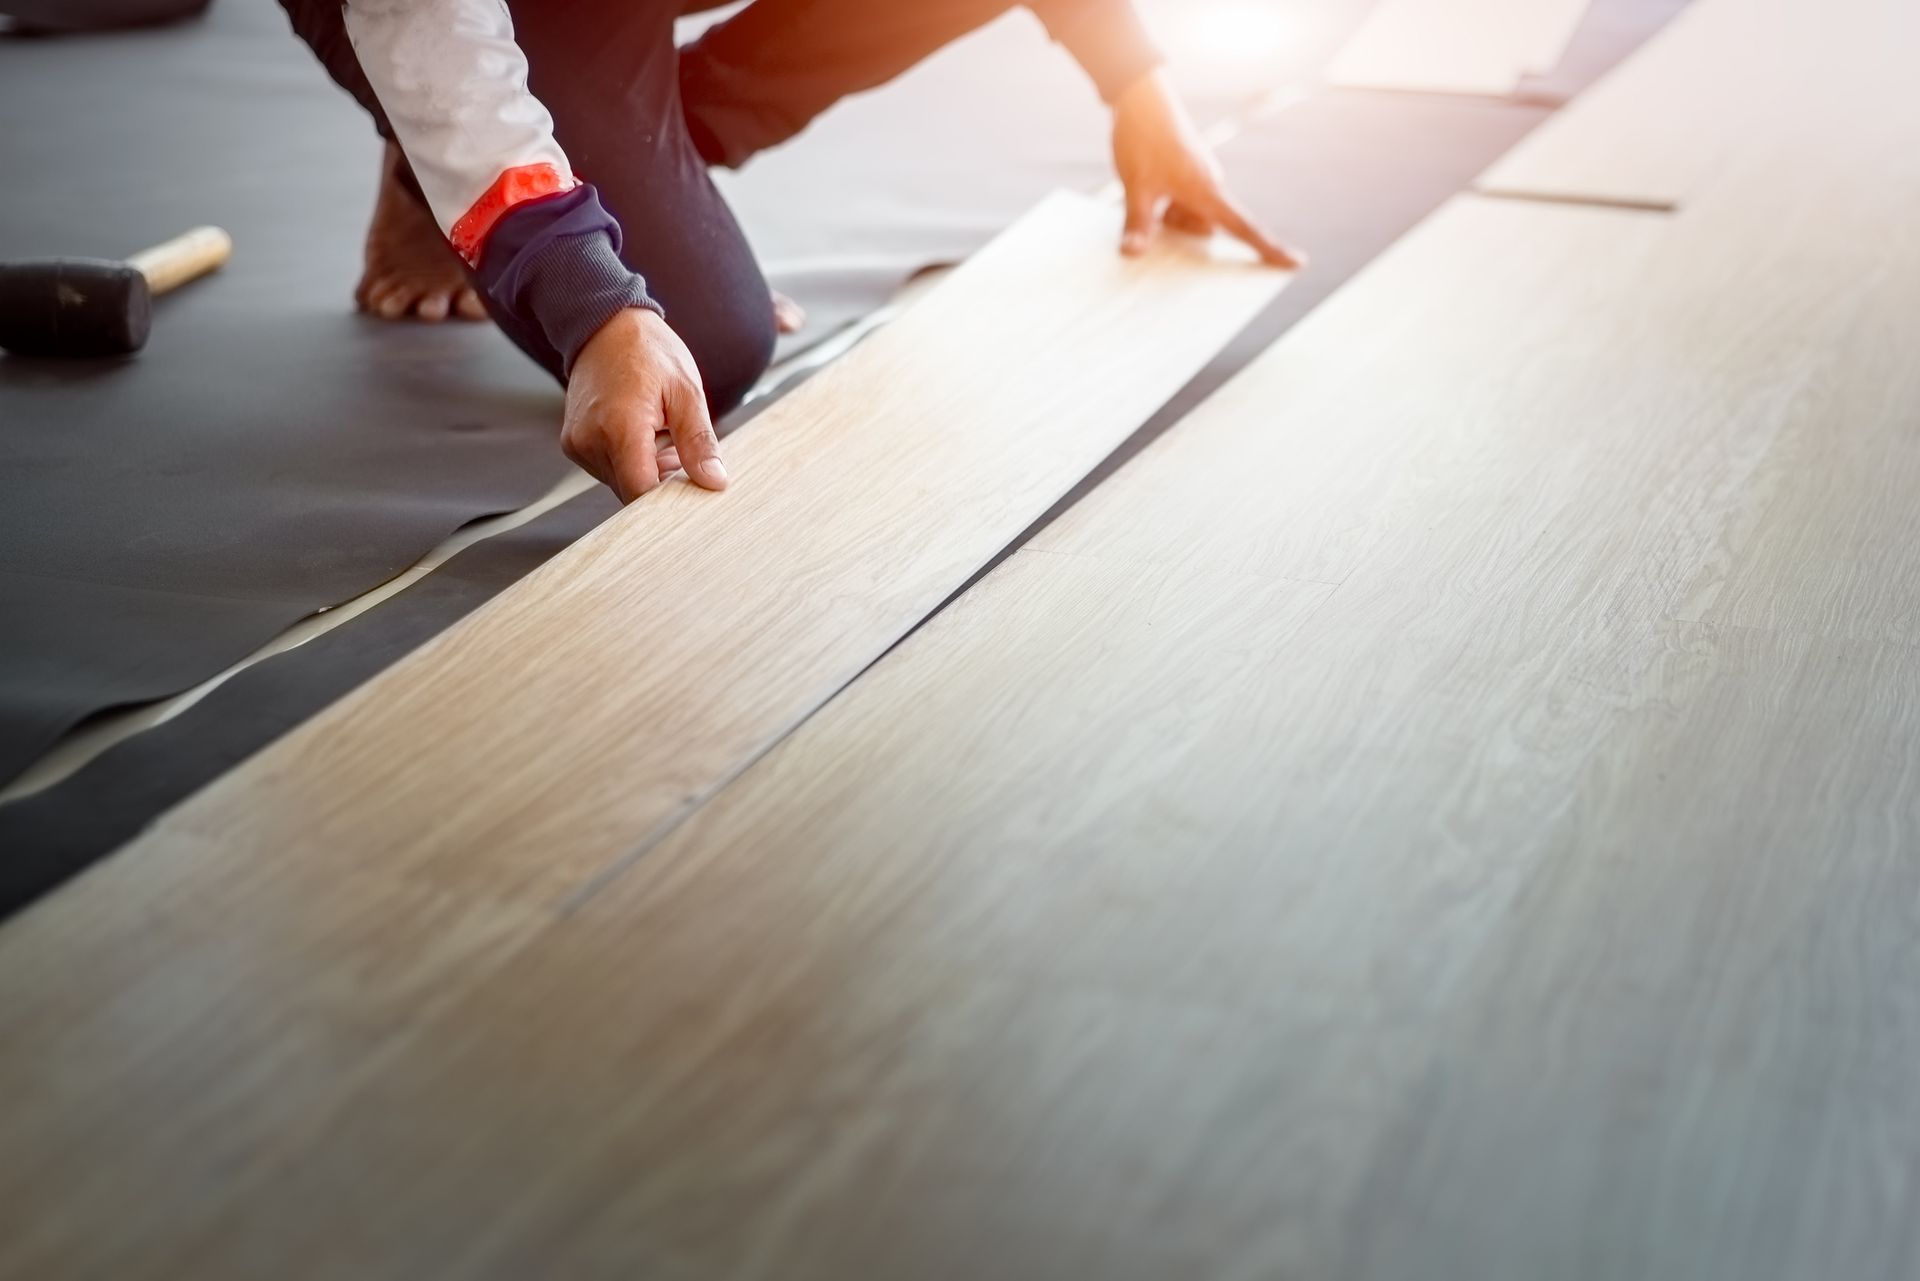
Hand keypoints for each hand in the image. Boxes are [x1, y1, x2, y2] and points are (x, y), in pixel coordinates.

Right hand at [563, 307, 727, 502]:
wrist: (604, 324)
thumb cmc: (646, 350)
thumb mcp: (686, 391)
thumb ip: (699, 442)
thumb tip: (713, 481)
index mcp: (620, 427)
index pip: (641, 493)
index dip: (669, 501)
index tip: (692, 491)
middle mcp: (590, 441)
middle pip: (631, 492)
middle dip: (662, 482)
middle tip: (683, 452)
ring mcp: (577, 444)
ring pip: (620, 482)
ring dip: (647, 472)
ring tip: (664, 436)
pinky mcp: (573, 443)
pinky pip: (607, 469)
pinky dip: (631, 462)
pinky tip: (646, 436)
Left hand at [1110, 68, 1303, 267]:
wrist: (1140, 96)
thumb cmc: (1143, 139)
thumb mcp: (1137, 187)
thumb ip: (1137, 224)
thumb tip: (1132, 254)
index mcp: (1207, 192)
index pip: (1245, 229)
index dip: (1270, 250)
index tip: (1297, 263)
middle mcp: (1210, 186)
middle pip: (1204, 228)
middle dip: (1179, 229)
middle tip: (1152, 210)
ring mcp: (1199, 178)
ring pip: (1188, 215)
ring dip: (1168, 216)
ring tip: (1144, 193)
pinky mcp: (1187, 171)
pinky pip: (1180, 201)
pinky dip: (1163, 204)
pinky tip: (1144, 188)